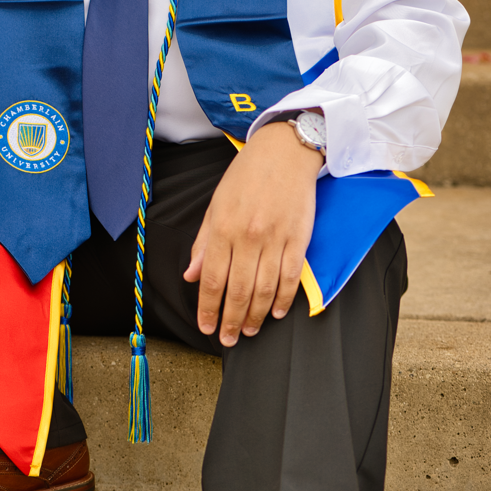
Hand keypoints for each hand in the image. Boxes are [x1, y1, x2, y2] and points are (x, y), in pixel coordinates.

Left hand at [183, 122, 322, 345]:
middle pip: (237, 290)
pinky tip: (275, 312)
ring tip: (248, 330)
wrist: (285, 152)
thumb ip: (204, 242)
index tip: (206, 326)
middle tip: (228, 338)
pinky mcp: (299, 239)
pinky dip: (283, 299)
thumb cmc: (247, 175)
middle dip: (230, 320)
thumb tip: (192, 274)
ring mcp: (275, 239)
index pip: (212, 279)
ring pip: (263, 289)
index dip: (208, 308)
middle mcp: (248, 236)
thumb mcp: (216, 204)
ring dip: (254, 315)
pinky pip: (290, 277)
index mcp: (223, 228)